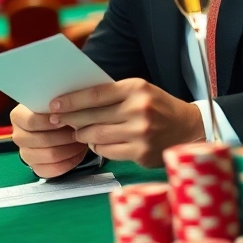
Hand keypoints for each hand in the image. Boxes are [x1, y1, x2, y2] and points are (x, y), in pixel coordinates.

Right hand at [10, 104, 88, 177]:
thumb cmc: (56, 111)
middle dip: (65, 136)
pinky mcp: (35, 167)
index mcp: (18, 117)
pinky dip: (68, 162)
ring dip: (70, 149)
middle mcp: (18, 136)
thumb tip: (64, 110)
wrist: (57, 125)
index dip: (49, 122)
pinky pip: (53, 170)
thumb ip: (56, 105)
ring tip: (81, 141)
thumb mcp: (54, 103)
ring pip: (50, 156)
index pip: (31, 122)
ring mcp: (25, 154)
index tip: (65, 119)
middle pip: (42, 140)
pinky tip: (77, 154)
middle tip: (80, 131)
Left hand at [47, 78, 204, 166]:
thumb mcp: (139, 91)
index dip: (71, 100)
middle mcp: (139, 110)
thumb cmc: (157, 107)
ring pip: (96, 136)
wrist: (189, 129)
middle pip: (92, 116)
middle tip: (56, 120)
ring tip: (77, 132)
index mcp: (136, 88)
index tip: (53, 104)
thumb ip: (112, 94)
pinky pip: (107, 151)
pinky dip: (98, 147)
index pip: (95, 94)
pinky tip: (97, 143)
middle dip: (70, 119)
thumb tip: (75, 101)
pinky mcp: (142, 153)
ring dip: (82, 135)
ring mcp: (141, 133)